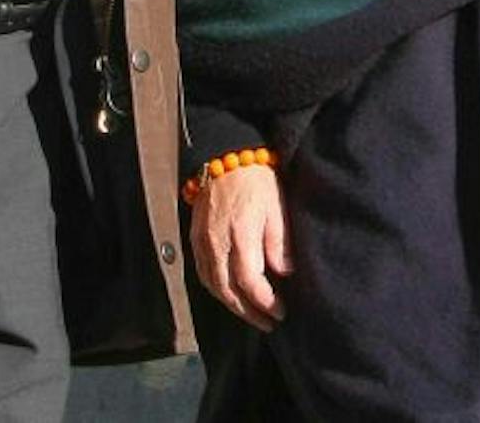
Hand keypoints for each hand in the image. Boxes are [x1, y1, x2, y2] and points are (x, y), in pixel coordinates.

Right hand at [190, 164, 291, 330]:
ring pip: (213, 286)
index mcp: (241, 233)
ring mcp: (202, 242)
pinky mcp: (194, 239)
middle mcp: (217, 242)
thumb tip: (284, 273)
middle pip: (228, 290)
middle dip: (249, 312)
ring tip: (251, 315)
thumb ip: (279, 242)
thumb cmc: (257, 181)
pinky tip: (230, 295)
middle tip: (268, 323)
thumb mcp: (277, 207)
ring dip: (232, 306)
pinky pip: (203, 274)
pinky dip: (216, 290)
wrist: (225, 157)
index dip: (264, 302)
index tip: (280, 311)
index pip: (249, 280)